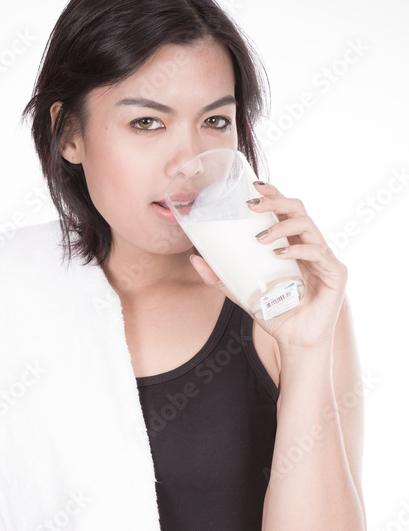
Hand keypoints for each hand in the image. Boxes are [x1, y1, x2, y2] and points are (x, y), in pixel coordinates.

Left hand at [189, 181, 347, 350]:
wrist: (296, 342)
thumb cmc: (276, 314)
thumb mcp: (242, 293)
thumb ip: (220, 277)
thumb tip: (194, 259)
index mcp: (293, 244)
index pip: (285, 211)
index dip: (273, 195)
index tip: (253, 187)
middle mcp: (311, 245)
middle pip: (298, 209)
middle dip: (275, 202)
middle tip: (251, 205)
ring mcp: (325, 257)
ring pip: (308, 226)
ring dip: (281, 227)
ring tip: (260, 239)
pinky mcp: (336, 273)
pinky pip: (318, 252)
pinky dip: (298, 250)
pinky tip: (279, 254)